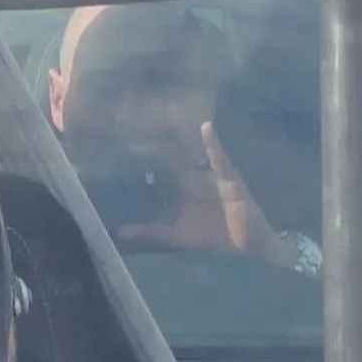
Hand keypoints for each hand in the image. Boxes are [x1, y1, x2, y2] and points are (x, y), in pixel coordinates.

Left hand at [115, 122, 297, 267]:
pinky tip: (206, 127)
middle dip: (156, 145)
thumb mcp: (174, 234)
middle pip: (172, 157)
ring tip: (165, 115)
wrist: (243, 246)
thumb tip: (118, 232)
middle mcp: (193, 177)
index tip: (120, 147)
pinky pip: (220, 159)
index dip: (141, 158)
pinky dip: (214, 145)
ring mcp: (209, 175)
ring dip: (181, 138)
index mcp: (179, 188)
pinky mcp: (228, 178)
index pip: (157, 169)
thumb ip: (148, 231)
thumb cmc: (210, 236)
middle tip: (134, 127)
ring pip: (192, 153)